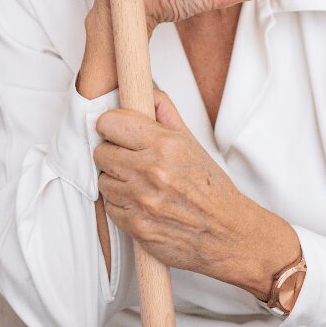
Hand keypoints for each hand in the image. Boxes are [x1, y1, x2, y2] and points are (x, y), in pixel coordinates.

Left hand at [94, 88, 253, 276]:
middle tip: (128, 157)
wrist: (224, 233)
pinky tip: (139, 201)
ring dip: (115, 180)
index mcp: (164, 144)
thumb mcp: (192, 142)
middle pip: (101, 151)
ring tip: (137, 181)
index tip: (115, 130)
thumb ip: (166, 114)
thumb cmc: (211, 189)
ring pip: (102, 180)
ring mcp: (140, 200)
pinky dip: (120, 203)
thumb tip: (148, 94)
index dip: (111, 125)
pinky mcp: (135, 225)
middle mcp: (150, 170)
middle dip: (112, 152)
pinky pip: (109, 207)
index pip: (110, 123)